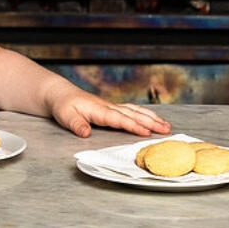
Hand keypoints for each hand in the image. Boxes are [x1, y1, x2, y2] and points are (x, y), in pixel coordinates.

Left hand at [46, 85, 171, 137]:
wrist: (61, 94)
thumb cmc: (64, 105)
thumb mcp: (66, 116)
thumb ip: (77, 124)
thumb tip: (85, 133)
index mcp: (100, 110)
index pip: (120, 119)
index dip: (134, 126)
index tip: (147, 133)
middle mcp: (109, 107)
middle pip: (134, 114)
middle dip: (151, 122)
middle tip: (167, 130)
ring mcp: (112, 107)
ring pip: (136, 111)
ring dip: (152, 118)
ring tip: (166, 125)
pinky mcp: (113, 108)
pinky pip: (133, 110)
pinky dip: (145, 114)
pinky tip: (153, 118)